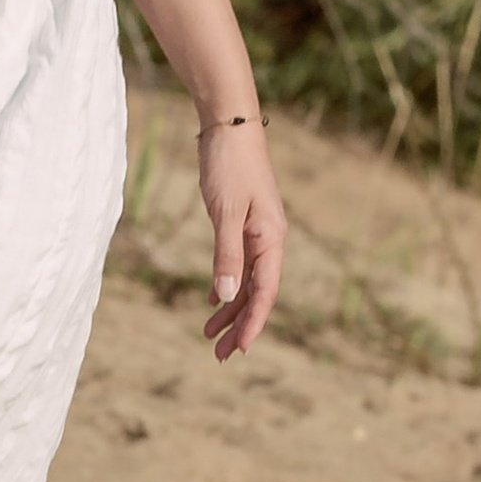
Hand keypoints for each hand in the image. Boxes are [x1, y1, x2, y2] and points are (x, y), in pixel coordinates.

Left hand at [199, 119, 285, 362]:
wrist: (229, 126)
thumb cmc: (229, 165)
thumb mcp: (226, 213)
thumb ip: (227, 255)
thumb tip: (229, 296)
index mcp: (271, 239)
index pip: (265, 292)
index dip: (253, 322)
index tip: (240, 349)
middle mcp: (268, 239)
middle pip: (256, 293)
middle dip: (238, 325)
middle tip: (219, 355)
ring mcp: (256, 232)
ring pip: (245, 281)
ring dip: (230, 309)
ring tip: (209, 335)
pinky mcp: (242, 223)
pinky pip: (237, 263)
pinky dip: (225, 283)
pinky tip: (214, 299)